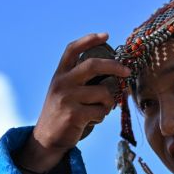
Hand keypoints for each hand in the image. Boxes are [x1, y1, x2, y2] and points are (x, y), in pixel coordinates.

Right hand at [15, 33, 130, 173]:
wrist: (46, 139)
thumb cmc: (62, 112)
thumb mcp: (64, 91)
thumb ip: (80, 79)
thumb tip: (113, 71)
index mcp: (60, 74)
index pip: (72, 49)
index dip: (89, 39)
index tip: (106, 35)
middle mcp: (62, 82)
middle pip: (93, 65)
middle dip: (115, 66)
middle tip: (127, 72)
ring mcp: (67, 98)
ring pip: (103, 92)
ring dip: (109, 102)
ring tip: (101, 109)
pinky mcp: (74, 114)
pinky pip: (101, 111)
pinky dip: (102, 116)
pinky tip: (93, 120)